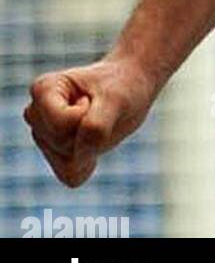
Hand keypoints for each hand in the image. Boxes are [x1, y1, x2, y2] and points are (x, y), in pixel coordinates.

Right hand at [24, 58, 156, 187]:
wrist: (131, 86)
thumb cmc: (122, 87)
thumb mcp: (116, 99)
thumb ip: (96, 126)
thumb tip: (79, 155)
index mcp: (43, 89)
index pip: (61, 125)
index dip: (85, 115)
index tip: (92, 97)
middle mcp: (35, 113)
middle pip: (62, 143)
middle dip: (88, 132)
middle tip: (98, 109)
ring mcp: (42, 135)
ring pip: (66, 163)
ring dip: (90, 146)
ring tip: (95, 120)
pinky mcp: (54, 154)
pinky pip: (70, 176)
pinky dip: (88, 164)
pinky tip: (93, 141)